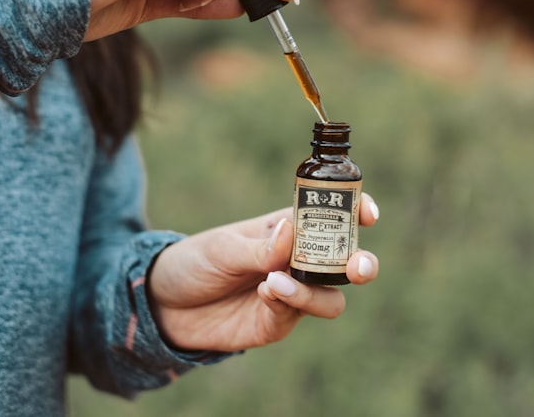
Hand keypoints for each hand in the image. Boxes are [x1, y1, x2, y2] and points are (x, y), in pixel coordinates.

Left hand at [146, 194, 380, 351]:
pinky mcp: (278, 322)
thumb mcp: (223, 247)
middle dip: (361, 264)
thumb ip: (261, 245)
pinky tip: (265, 292)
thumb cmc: (196, 262)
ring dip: (313, 291)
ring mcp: (292, 293)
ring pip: (331, 296)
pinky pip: (298, 314)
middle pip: (348, 262)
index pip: (333, 216)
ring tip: (276, 282)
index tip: (369, 214)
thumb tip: (291, 229)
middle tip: (357, 267)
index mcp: (289, 227)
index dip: (357, 211)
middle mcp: (298, 260)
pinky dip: (287, 302)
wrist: (164, 304)